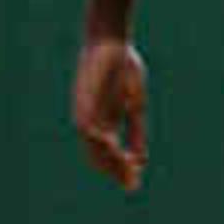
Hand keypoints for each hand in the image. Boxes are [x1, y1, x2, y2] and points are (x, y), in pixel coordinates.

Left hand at [72, 36, 148, 190]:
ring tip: (127, 169)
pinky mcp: (82, 101)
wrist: (111, 39)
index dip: (120, 170)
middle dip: (115, 172)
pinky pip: (86, 128)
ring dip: (109, 161)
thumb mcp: (135, 105)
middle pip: (98, 157)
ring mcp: (85, 112)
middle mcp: (92, 122)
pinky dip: (98, 141)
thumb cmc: (123, 67)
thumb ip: (136, 132)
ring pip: (91, 147)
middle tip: (132, 183)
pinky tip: (112, 146)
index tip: (134, 183)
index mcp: (104, 123)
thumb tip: (141, 161)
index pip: (107, 156)